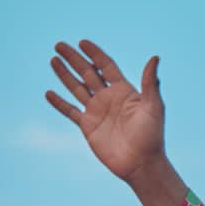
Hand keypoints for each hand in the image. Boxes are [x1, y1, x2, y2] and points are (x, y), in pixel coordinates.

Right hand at [46, 41, 165, 183]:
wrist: (141, 163)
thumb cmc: (151, 135)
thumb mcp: (153, 106)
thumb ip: (150, 82)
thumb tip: (155, 57)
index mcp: (125, 91)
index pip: (106, 66)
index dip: (95, 54)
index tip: (82, 42)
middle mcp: (109, 98)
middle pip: (88, 73)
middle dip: (74, 59)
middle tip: (59, 44)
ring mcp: (97, 111)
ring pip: (77, 88)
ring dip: (65, 74)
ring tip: (53, 60)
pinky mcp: (88, 126)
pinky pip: (70, 111)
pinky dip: (59, 103)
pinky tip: (49, 93)